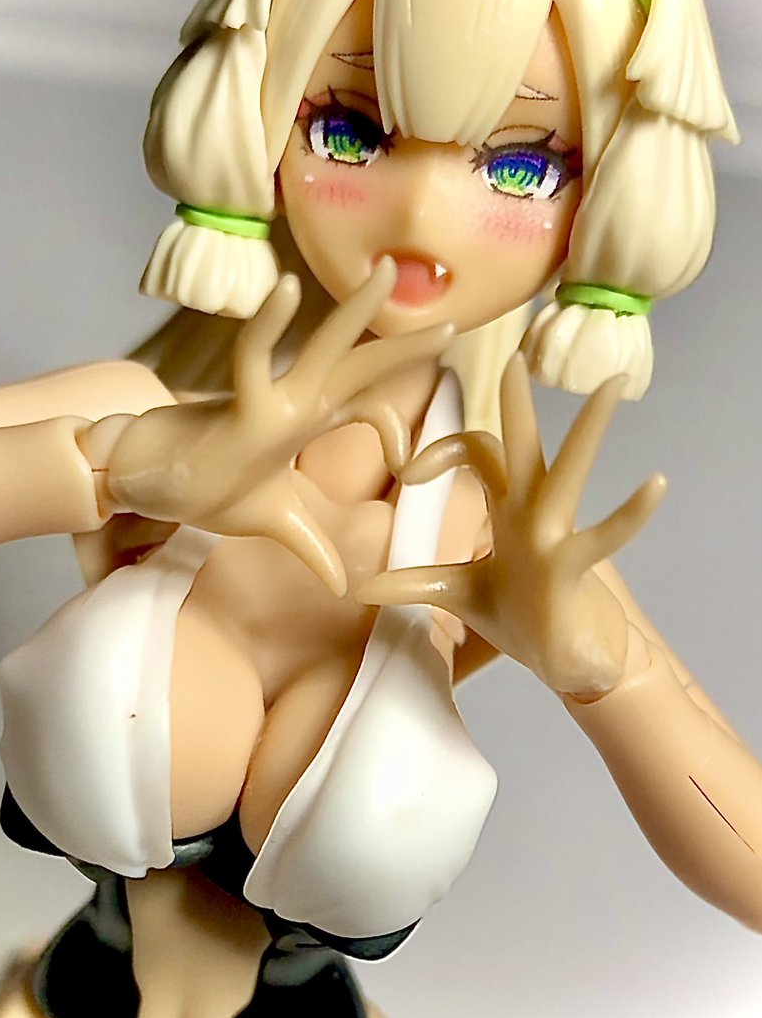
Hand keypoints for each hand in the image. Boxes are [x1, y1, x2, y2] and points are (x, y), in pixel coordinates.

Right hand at [107, 259, 451, 594]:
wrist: (153, 487)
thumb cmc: (207, 488)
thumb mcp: (276, 522)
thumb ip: (312, 545)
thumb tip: (344, 586)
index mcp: (309, 420)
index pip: (368, 405)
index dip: (395, 429)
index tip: (409, 466)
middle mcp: (299, 401)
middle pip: (361, 365)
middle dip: (404, 344)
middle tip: (454, 322)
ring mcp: (272, 399)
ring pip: (322, 348)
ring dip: (354, 312)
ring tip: (382, 272)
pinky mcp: (238, 407)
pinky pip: (252, 357)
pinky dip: (267, 325)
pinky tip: (287, 290)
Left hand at [358, 355, 665, 694]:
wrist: (570, 663)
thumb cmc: (524, 621)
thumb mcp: (460, 596)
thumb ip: (416, 583)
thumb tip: (362, 587)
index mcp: (505, 509)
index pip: (477, 452)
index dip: (443, 448)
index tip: (409, 473)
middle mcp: (532, 511)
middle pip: (521, 443)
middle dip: (517, 400)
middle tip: (515, 354)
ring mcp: (557, 535)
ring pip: (568, 471)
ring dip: (588, 429)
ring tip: (612, 385)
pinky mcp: (575, 568)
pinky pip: (605, 535)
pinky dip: (629, 514)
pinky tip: (655, 486)